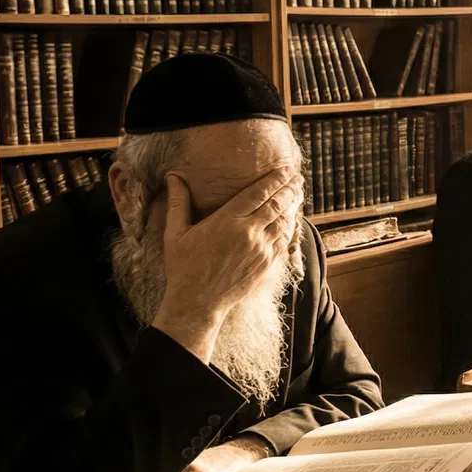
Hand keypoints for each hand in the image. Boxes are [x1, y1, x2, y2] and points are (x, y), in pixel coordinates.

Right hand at [155, 169, 303, 363]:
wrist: (197, 303)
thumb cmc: (183, 267)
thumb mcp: (175, 234)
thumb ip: (178, 203)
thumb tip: (173, 177)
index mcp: (227, 221)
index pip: (257, 193)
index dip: (274, 178)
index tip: (285, 168)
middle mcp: (249, 233)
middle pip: (277, 204)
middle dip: (289, 188)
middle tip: (298, 176)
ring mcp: (261, 250)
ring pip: (284, 221)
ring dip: (292, 206)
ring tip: (297, 193)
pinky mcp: (267, 264)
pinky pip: (284, 241)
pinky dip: (289, 227)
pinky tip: (290, 219)